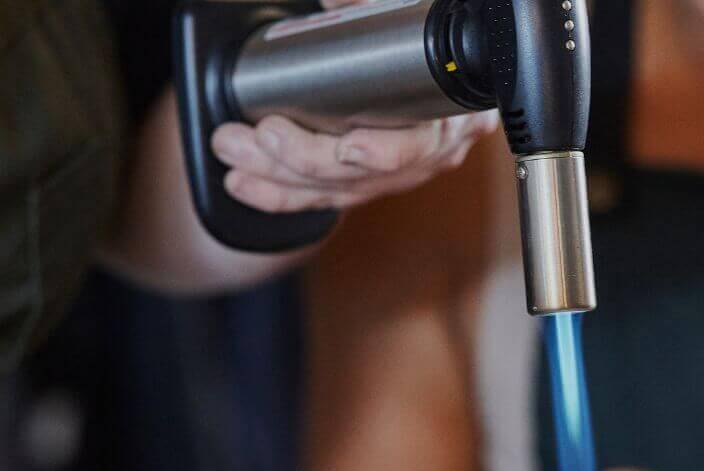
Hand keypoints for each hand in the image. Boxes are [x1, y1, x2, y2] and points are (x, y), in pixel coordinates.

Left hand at [210, 1, 497, 214]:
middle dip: (306, 158)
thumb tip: (336, 4)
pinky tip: (244, 184)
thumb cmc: (419, 33)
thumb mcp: (407, 13)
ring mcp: (398, 175)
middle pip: (364, 174)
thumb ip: (369, 10)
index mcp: (448, 114)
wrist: (434, 59)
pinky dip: (281, 193)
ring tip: (235, 156)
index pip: (419, 145)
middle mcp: (429, 154)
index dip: (385, 152)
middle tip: (262, 134)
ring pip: (338, 191)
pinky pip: (324, 198)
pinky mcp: (369, 185)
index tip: (350, 147)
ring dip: (280, 178)